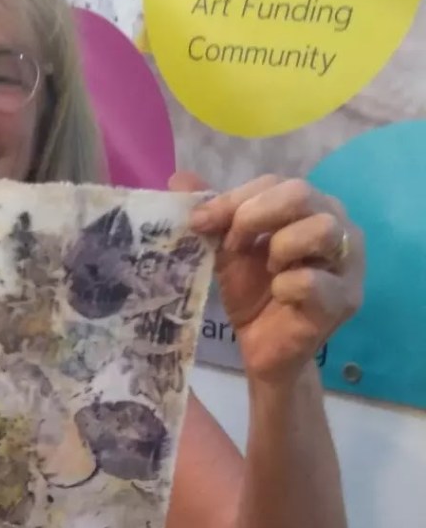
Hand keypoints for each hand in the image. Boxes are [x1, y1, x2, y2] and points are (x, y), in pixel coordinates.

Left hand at [170, 172, 364, 383]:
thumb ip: (211, 215)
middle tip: (232, 245)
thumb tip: (177, 177)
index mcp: (311, 207)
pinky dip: (286, 286)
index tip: (201, 222)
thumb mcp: (226, 251)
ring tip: (268, 270)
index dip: (235, 198)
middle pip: (302, 193)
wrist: (262, 350)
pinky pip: (314, 280)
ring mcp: (349, 263)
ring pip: (320, 229)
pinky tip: (279, 296)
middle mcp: (339, 226)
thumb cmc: (252, 295)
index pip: (276, 182)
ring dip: (279, 247)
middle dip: (255, 215)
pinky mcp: (345, 299)